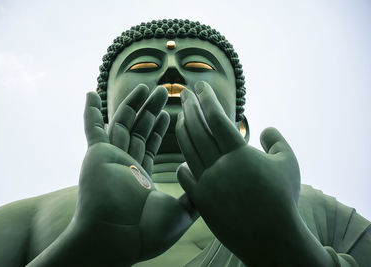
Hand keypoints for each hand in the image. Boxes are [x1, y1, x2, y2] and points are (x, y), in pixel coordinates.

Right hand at [72, 92, 194, 265]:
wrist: (118, 239)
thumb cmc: (147, 232)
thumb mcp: (180, 213)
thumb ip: (192, 197)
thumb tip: (207, 188)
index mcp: (141, 177)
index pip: (150, 146)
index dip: (160, 129)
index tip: (170, 113)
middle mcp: (125, 165)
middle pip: (139, 129)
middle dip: (152, 109)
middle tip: (164, 91)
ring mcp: (110, 158)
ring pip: (122, 122)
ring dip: (133, 103)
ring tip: (147, 86)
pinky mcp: (97, 153)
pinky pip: (92, 128)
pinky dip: (91, 111)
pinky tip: (91, 93)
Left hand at [176, 81, 303, 265]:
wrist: (271, 237)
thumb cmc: (284, 198)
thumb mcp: (289, 163)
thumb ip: (278, 141)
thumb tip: (265, 128)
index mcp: (239, 153)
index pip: (217, 118)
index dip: (207, 99)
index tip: (200, 86)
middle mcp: (219, 166)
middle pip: (197, 129)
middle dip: (189, 108)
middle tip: (184, 94)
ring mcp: (207, 184)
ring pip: (188, 150)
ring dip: (183, 130)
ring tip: (182, 117)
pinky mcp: (201, 201)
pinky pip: (185, 176)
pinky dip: (184, 163)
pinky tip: (185, 156)